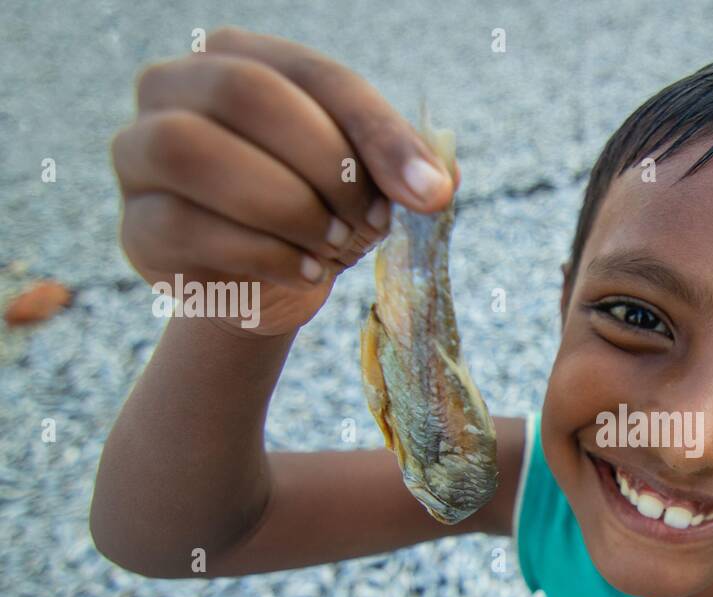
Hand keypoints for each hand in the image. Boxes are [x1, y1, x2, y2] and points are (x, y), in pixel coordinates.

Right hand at [110, 26, 459, 336]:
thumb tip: (439, 182)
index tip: (429, 195)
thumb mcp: (363, 182)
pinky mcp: (135, 226)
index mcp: (238, 56)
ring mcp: (139, 152)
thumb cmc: (314, 213)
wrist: (261, 286)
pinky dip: (262, 254)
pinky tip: (305, 271)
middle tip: (368, 221)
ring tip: (335, 246)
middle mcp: (173, 87)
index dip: (379, 135)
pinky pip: (184, 225)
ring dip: (283, 205)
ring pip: (192, 150)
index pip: (317, 76)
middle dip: (325, 164)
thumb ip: (401, 168)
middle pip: (245, 92)